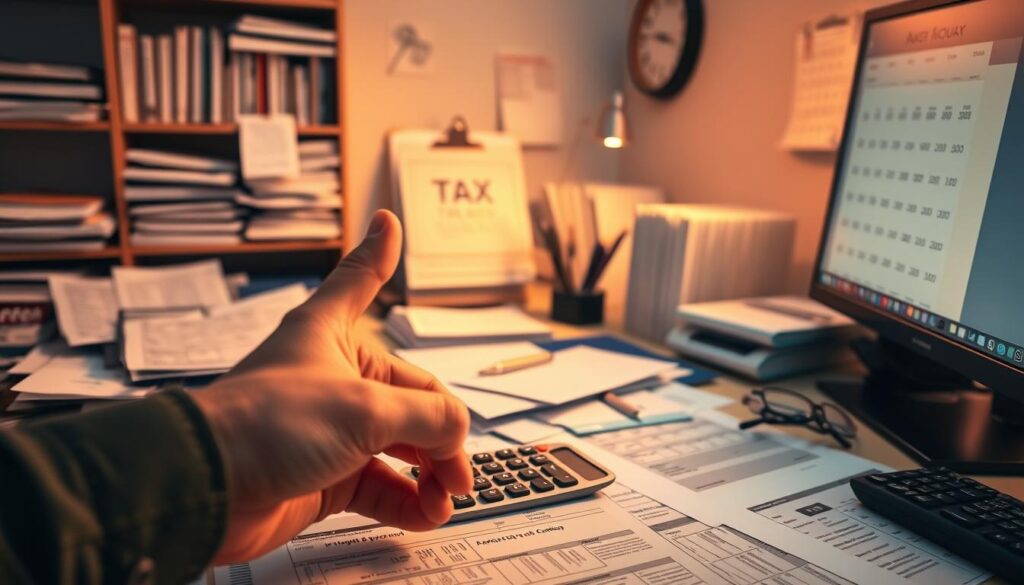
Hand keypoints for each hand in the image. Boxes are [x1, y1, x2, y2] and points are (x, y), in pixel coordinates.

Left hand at [191, 210, 472, 562]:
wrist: (208, 491)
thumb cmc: (263, 427)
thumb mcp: (365, 408)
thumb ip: (428, 415)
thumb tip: (460, 429)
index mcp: (334, 337)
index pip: (364, 284)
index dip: (379, 255)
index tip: (388, 223)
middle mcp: (336, 380)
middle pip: (411, 399)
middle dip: (442, 436)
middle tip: (458, 472)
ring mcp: (332, 432)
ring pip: (401, 448)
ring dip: (429, 475)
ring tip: (444, 498)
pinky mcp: (326, 477)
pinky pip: (381, 486)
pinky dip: (407, 502)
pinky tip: (424, 514)